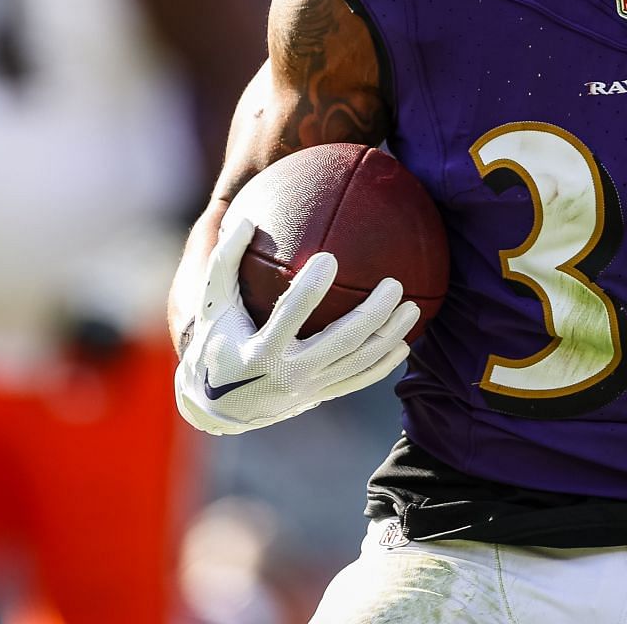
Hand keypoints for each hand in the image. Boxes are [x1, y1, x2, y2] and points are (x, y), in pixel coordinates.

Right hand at [174, 217, 419, 434]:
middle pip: (341, 342)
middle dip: (373, 314)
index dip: (311, 289)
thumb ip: (226, 262)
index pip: (291, 315)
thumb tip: (249, 218)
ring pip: (359, 363)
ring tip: (413, 308)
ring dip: (389, 336)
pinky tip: (404, 344)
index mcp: (260, 350)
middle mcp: (288, 374)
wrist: (217, 408)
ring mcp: (308, 389)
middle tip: (395, 284)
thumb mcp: (214, 305)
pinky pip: (359, 380)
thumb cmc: (215, 343)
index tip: (331, 258)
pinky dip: (384, 364)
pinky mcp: (320, 397)